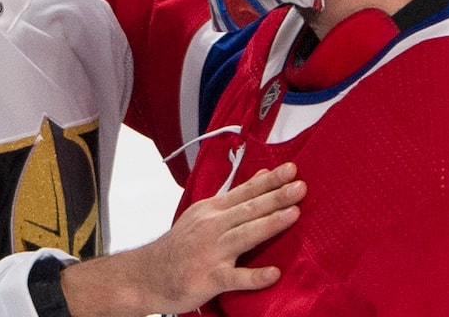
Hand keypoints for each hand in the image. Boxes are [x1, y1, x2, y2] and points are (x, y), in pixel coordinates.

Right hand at [60, 163, 304, 316]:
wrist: (149, 274)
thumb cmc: (181, 245)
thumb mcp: (204, 214)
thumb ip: (235, 198)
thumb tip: (262, 177)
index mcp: (212, 211)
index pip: (245, 192)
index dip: (269, 181)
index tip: (291, 170)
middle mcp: (212, 227)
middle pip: (248, 210)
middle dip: (275, 197)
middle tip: (299, 187)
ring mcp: (211, 253)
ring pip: (244, 236)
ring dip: (269, 224)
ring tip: (293, 215)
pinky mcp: (209, 278)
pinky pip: (235, 278)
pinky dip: (254, 276)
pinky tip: (273, 273)